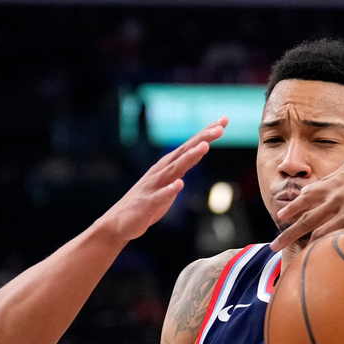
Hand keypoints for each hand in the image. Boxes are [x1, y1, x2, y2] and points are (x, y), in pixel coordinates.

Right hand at [106, 117, 227, 240]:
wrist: (120, 222)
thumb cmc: (148, 202)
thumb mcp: (169, 182)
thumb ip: (182, 168)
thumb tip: (198, 153)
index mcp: (168, 166)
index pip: (190, 146)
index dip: (206, 133)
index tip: (223, 120)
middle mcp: (161, 171)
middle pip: (184, 152)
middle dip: (202, 139)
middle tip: (220, 128)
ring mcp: (154, 186)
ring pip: (174, 170)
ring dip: (189, 158)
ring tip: (204, 147)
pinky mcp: (148, 203)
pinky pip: (160, 196)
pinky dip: (169, 190)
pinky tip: (179, 185)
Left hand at [270, 159, 343, 250]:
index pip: (314, 189)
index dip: (297, 202)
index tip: (285, 212)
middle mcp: (339, 185)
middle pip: (304, 205)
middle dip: (287, 221)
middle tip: (275, 236)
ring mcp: (342, 201)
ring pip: (309, 224)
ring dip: (292, 237)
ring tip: (279, 248)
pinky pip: (324, 235)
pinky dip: (313, 246)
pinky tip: (304, 255)